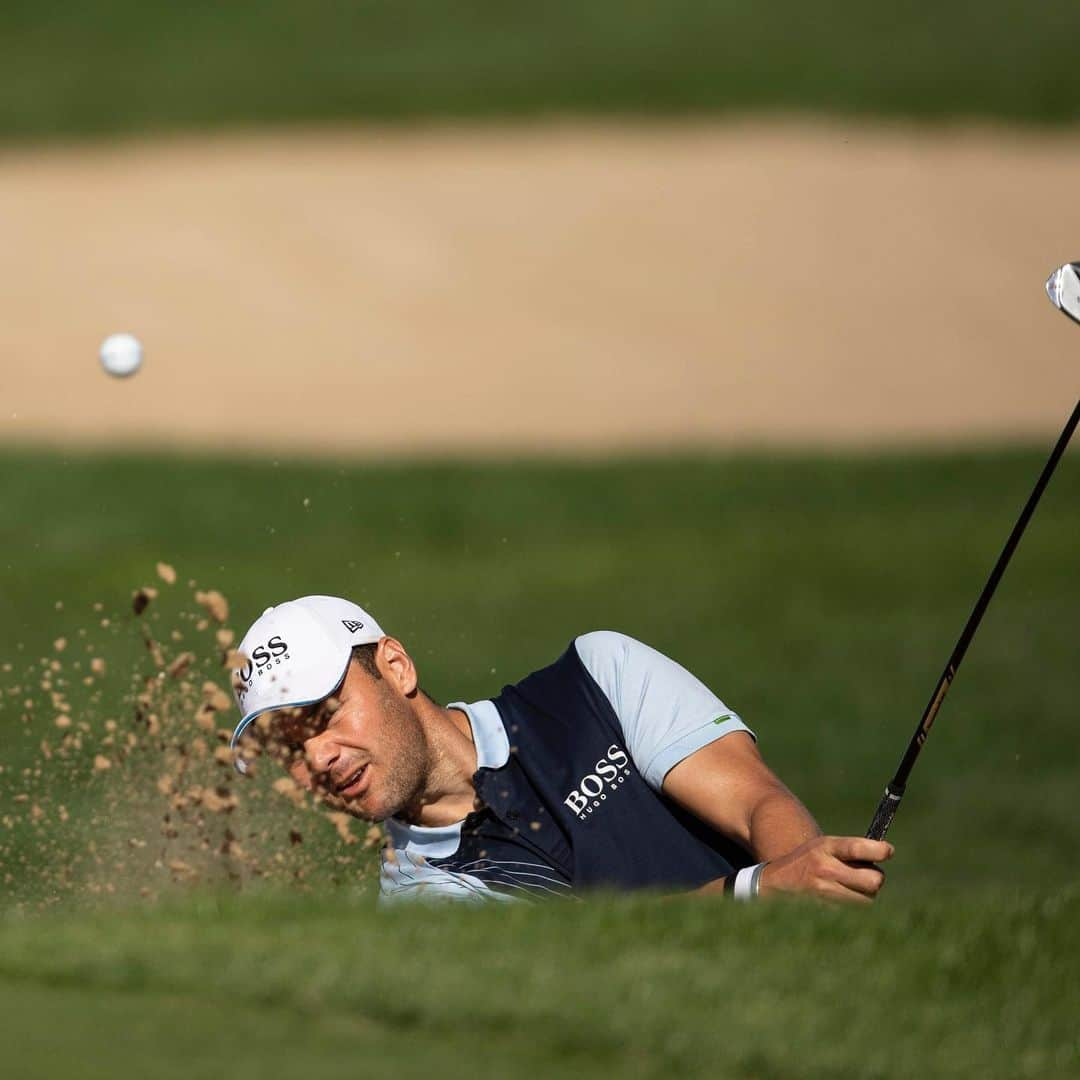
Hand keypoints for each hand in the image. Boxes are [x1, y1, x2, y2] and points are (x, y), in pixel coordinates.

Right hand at [758, 835, 893, 903]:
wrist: (778, 882)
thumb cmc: (809, 860)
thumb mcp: (825, 846)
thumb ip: (851, 850)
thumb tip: (886, 854)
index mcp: (825, 848)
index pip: (857, 848)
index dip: (879, 850)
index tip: (888, 851)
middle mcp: (825, 870)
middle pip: (873, 880)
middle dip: (876, 877)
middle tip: (868, 874)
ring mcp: (825, 893)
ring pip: (868, 899)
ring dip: (866, 893)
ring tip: (850, 885)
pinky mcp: (827, 911)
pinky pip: (855, 910)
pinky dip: (855, 904)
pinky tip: (841, 896)